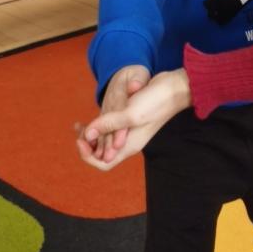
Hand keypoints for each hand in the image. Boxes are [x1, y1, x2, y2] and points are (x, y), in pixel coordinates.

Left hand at [77, 69, 191, 170]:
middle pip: (101, 154)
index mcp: (129, 146)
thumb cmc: (156, 102)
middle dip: (86, 144)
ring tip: (79, 124)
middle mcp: (128, 142)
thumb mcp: (131, 113)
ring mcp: (129, 132)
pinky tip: (92, 117)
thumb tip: (87, 134)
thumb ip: (109, 124)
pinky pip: (109, 129)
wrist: (174, 88)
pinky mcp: (129, 121)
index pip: (103, 163)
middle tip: (77, 129)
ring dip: (90, 135)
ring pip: (104, 141)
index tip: (81, 139)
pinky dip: (98, 126)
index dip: (88, 156)